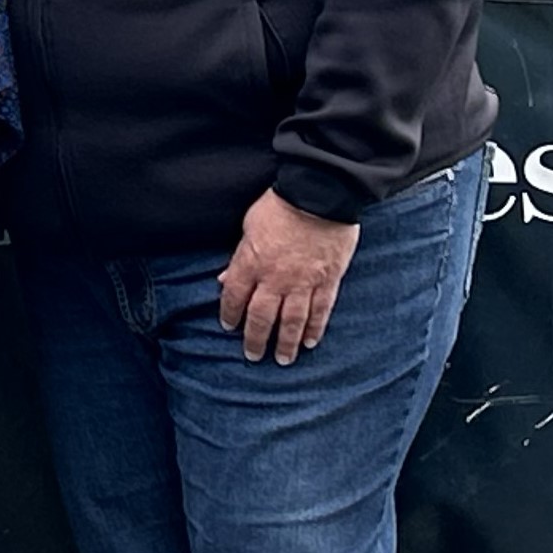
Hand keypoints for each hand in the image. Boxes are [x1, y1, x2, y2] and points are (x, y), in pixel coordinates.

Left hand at [216, 187, 360, 364]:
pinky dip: (315, 329)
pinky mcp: (328, 280)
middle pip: (262, 317)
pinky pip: (321, 311)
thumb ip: (239, 255)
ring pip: (292, 321)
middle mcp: (276, 279)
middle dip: (255, 339)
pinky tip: (310, 342)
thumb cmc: (280, 204)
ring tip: (282, 360)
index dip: (230, 314)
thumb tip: (224, 278)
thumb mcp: (249, 225)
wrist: (319, 193)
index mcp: (252, 262)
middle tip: (253, 356)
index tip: (228, 326)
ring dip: (286, 343)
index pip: (235, 297)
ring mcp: (303, 282)